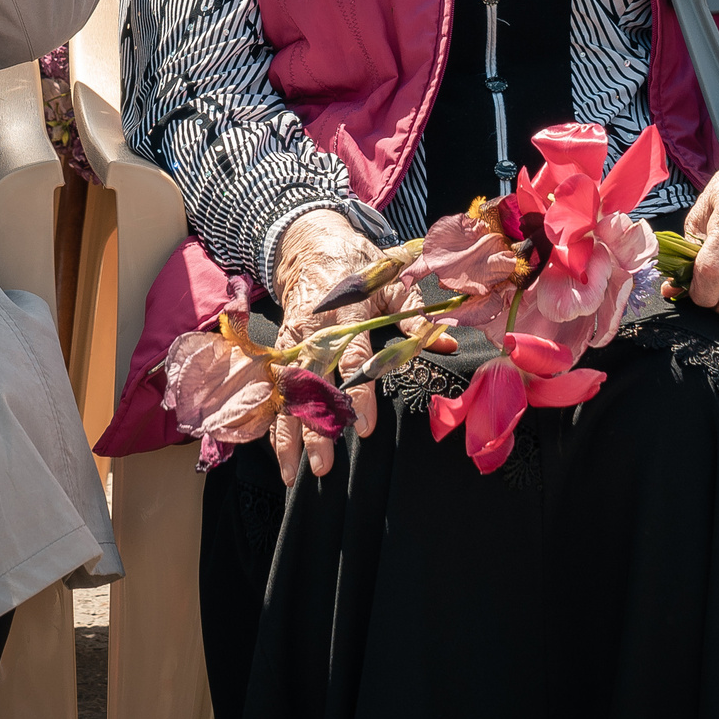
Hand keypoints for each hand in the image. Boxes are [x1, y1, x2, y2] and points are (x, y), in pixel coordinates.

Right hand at [268, 210, 437, 483]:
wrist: (312, 246)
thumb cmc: (360, 267)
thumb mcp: (393, 282)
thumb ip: (416, 316)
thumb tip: (448, 342)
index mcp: (346, 313)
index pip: (354, 360)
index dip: (359, 395)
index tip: (364, 427)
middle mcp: (314, 331)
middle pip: (313, 386)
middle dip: (315, 428)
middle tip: (324, 466)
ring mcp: (291, 341)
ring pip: (286, 394)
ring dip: (286, 434)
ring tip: (292, 472)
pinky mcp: (279, 348)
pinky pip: (273, 389)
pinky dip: (270, 421)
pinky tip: (275, 452)